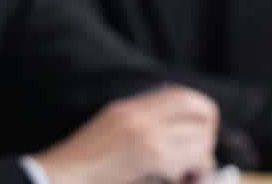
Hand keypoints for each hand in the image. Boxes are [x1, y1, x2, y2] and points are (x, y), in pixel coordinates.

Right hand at [34, 86, 218, 183]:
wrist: (63, 178)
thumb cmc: (84, 167)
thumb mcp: (110, 134)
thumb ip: (141, 126)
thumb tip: (180, 131)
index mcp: (130, 108)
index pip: (183, 95)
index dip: (200, 116)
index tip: (196, 138)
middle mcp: (141, 115)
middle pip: (201, 110)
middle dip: (208, 136)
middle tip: (196, 159)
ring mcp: (148, 134)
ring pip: (201, 141)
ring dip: (200, 163)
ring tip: (182, 177)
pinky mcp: (153, 156)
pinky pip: (193, 160)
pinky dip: (192, 175)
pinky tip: (176, 182)